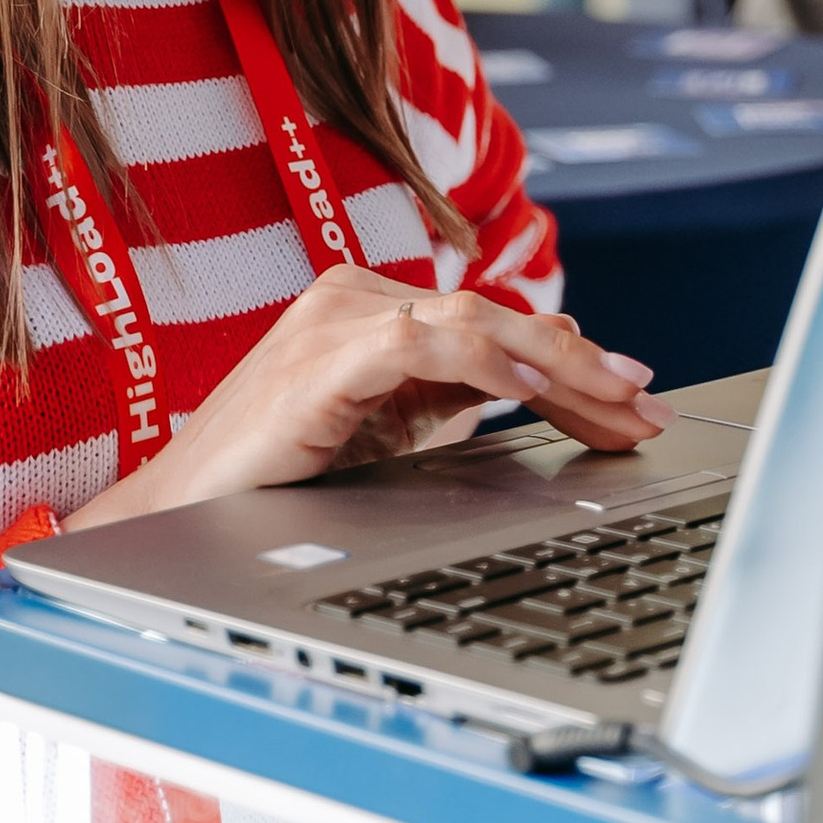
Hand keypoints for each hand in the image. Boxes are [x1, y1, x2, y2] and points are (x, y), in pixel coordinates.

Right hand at [66, 269, 666, 524]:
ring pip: (475, 323)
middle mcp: (358, 301)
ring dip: (557, 365)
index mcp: (376, 316)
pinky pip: (421, 343)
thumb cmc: (275, 484)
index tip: (637, 403)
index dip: (574, 363)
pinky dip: (486, 363)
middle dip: (584, 367)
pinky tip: (531, 395)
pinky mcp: (320, 357)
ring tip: (614, 402)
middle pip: (499, 322)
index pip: (497, 327)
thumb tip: (549, 406)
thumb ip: (453, 410)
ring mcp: (336, 321)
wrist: (174, 521)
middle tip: (648, 408)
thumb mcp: (389, 440)